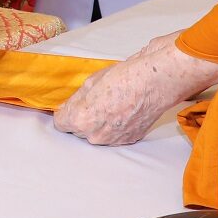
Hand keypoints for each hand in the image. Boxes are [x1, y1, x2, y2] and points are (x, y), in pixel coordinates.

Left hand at [54, 34, 217, 145]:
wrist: (157, 81)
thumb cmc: (125, 76)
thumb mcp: (91, 82)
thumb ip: (76, 100)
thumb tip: (69, 108)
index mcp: (82, 120)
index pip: (61, 123)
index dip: (67, 110)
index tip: (74, 103)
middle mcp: (95, 136)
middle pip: (78, 129)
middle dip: (84, 116)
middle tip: (97, 99)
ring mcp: (113, 140)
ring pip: (96, 133)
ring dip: (100, 122)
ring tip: (113, 103)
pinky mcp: (129, 140)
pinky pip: (114, 134)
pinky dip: (116, 125)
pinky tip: (125, 110)